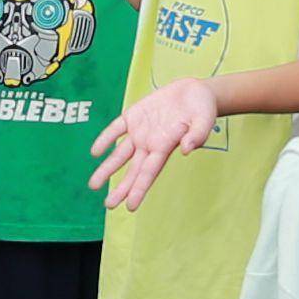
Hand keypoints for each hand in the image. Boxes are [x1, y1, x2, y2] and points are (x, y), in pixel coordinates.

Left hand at [88, 77, 222, 210]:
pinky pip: (116, 129)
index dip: (139, 189)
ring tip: (93, 185)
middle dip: (120, 188)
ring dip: (106, 168)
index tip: (130, 206)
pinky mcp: (134, 116)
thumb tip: (187, 149)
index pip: (149, 173)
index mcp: (165, 148)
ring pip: (120, 153)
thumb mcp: (204, 121)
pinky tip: (95, 152)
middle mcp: (150, 144)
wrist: (195, 92)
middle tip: (108, 205)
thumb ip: (197, 135)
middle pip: (132, 170)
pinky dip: (105, 139)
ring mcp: (140, 131)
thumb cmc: (203, 110)